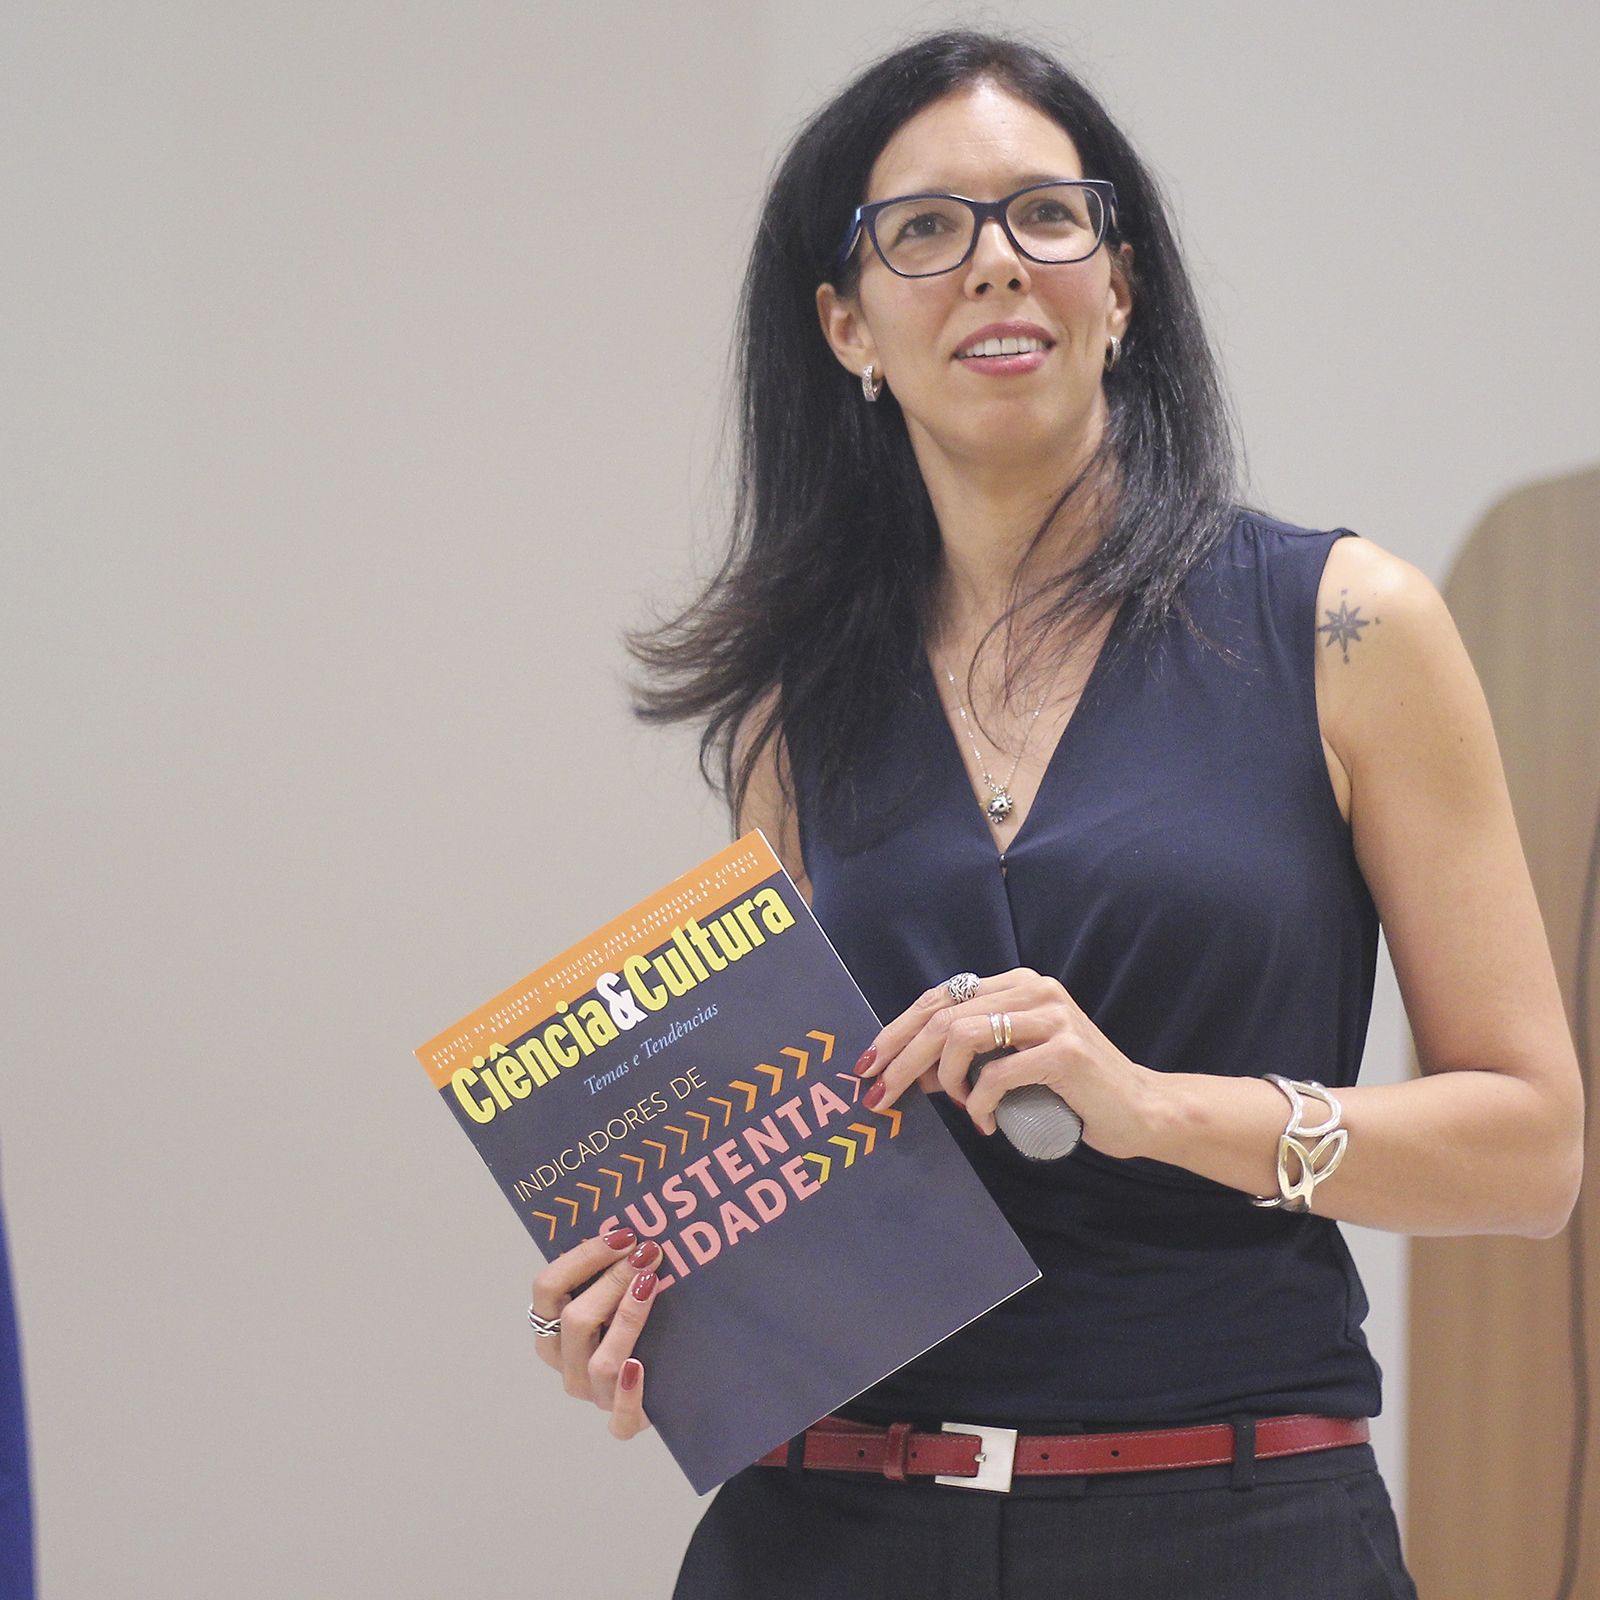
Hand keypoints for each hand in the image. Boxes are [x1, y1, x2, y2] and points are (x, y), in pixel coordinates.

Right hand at [530, 1227, 659, 1439]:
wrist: (666, 1377)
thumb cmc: (635, 1322)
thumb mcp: (614, 1292)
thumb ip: (609, 1268)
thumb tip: (630, 1229)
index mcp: (553, 1328)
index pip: (547, 1287)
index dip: (583, 1256)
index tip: (623, 1235)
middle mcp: (567, 1363)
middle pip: (574, 1319)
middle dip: (612, 1281)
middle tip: (646, 1254)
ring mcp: (593, 1395)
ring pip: (601, 1362)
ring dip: (627, 1318)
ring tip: (651, 1286)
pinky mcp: (621, 1421)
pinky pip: (620, 1419)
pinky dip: (630, 1394)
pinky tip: (641, 1365)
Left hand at [856, 967, 1159, 1159]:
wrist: (1139, 1109)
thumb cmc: (1070, 1090)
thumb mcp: (1012, 1061)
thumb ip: (970, 1053)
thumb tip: (908, 1070)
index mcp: (1016, 984)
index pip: (939, 997)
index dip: (896, 1030)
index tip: (868, 1064)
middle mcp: (1033, 989)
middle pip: (941, 1015)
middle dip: (901, 1058)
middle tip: (879, 1095)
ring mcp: (1051, 1017)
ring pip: (961, 1036)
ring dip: (945, 1081)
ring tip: (962, 1107)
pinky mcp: (1065, 1051)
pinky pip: (996, 1076)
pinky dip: (981, 1104)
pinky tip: (988, 1123)